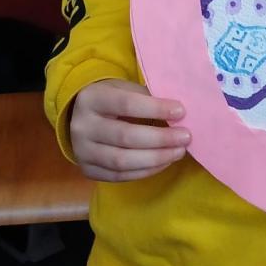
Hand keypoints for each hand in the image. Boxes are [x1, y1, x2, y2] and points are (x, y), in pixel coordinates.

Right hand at [69, 79, 190, 182]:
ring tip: (179, 152)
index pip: (126, 104)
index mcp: (92, 98)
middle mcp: (82, 126)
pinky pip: (120, 176)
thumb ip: (146, 97)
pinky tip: (164, 162)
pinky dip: (146, 171)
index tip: (181, 111)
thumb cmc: (111, 99)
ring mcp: (82, 151)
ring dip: (156, 158)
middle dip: (160, 138)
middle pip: (125, 136)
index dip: (155, 108)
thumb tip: (177, 114)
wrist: (79, 117)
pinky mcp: (88, 170)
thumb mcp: (123, 88)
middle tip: (186, 137)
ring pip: (122, 161)